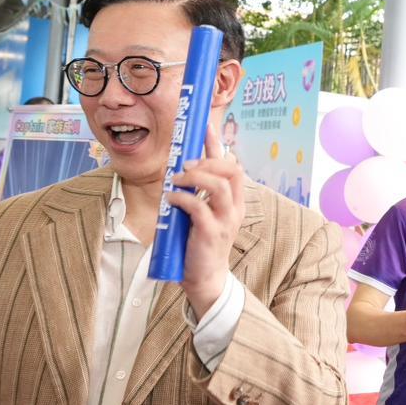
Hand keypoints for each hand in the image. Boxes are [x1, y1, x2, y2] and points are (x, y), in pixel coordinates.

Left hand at [164, 119, 245, 315]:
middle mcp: (234, 208)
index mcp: (233, 202)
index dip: (218, 144)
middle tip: (186, 165)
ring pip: (220, 187)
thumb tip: (181, 169)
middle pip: (232, 171)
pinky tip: (171, 199)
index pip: (232, 166)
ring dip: (196, 178)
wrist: (205, 278)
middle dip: (208, 161)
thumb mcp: (202, 214)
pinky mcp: (212, 234)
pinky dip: (183, 198)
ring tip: (176, 180)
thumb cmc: (200, 243)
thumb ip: (198, 193)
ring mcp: (225, 221)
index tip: (204, 126)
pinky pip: (199, 207)